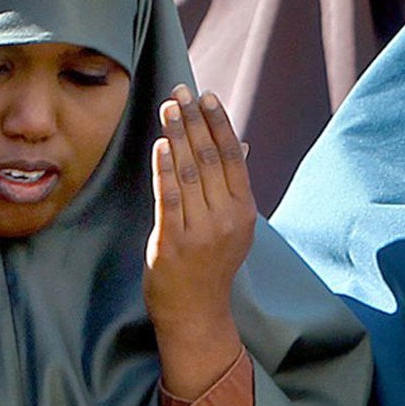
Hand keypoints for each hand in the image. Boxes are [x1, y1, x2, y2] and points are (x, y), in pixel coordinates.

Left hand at [145, 85, 255, 399]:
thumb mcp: (233, 226)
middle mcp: (227, 218)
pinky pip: (170, 198)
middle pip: (211, 158)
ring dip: (177, 135)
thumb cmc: (211, 266)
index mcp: (244, 210)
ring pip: (191, 172)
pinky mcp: (174, 242)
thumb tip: (242, 142)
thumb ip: (233, 185)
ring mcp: (202, 231)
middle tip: (178, 92)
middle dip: (193, 121)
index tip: (205, 96)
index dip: (218, 123)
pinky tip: (161, 145)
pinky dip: (166, 169)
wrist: (197, 313)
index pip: (233, 157)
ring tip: (166, 108)